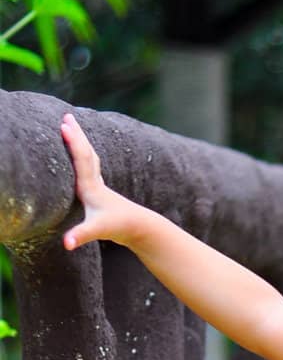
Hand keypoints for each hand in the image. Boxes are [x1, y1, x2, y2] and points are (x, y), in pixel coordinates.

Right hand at [60, 112, 137, 249]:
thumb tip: (66, 244)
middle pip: (86, 153)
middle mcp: (95, 183)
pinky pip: (90, 167)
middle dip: (76, 135)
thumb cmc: (118, 228)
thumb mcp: (97, 231)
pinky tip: (82, 157)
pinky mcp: (101, 192)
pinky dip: (84, 157)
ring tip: (73, 128)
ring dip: (81, 143)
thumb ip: (81, 235)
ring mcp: (99, 187)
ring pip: (89, 158)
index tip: (64, 124)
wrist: (140, 229)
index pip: (82, 159)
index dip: (73, 142)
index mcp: (91, 187)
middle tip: (67, 116)